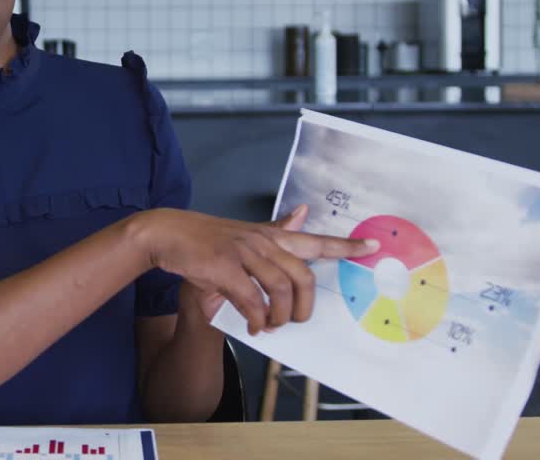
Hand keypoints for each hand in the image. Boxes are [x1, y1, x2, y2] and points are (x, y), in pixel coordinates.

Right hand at [132, 204, 376, 335]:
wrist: (167, 233)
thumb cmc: (207, 238)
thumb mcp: (245, 233)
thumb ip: (276, 230)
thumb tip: (303, 213)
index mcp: (270, 235)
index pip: (314, 239)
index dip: (345, 246)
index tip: (373, 247)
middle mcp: (261, 241)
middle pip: (303, 275)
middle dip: (305, 306)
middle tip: (295, 321)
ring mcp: (243, 252)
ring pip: (280, 290)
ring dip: (279, 317)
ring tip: (271, 327)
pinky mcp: (223, 267)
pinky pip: (252, 300)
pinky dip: (257, 319)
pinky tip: (253, 326)